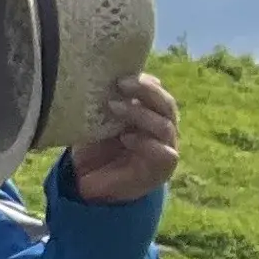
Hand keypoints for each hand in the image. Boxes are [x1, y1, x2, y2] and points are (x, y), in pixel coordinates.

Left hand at [63, 71, 179, 204]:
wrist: (92, 186)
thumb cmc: (95, 149)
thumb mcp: (95, 121)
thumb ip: (105, 102)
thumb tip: (97, 76)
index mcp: (151, 114)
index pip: (158, 92)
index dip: (145, 81)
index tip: (121, 73)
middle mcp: (162, 129)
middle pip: (166, 105)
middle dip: (146, 91)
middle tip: (121, 83)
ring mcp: (165, 149)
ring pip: (165, 126)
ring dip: (141, 114)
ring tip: (114, 107)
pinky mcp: (161, 170)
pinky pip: (164, 153)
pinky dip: (146, 143)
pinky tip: (127, 138)